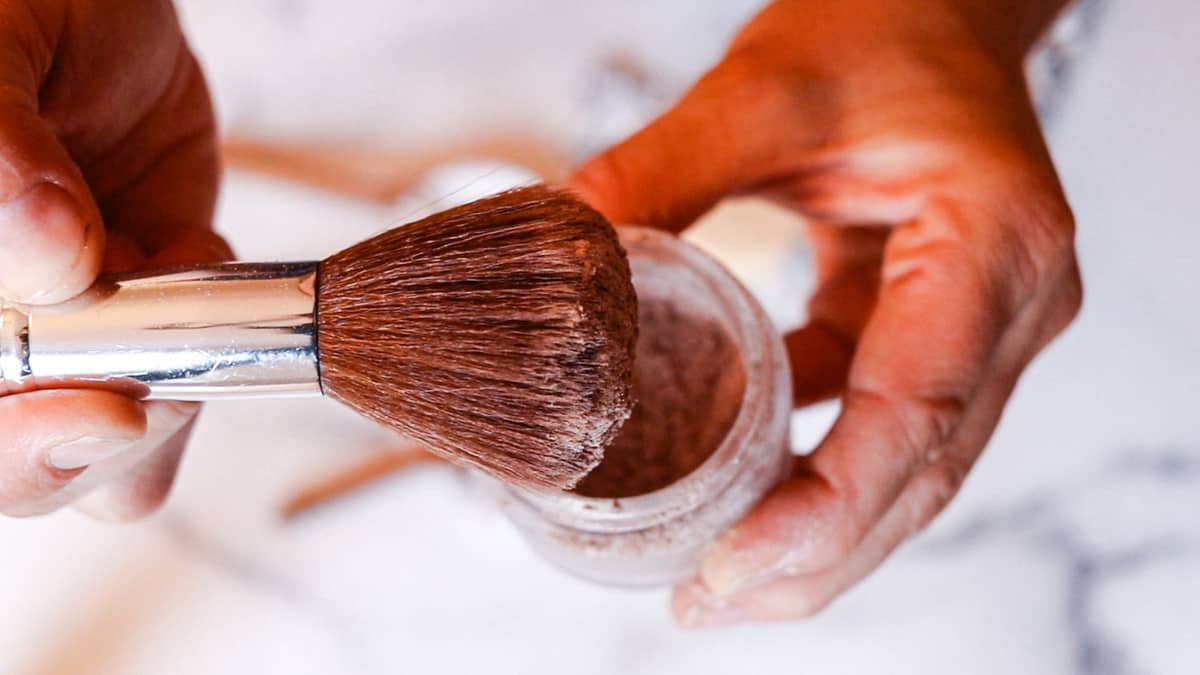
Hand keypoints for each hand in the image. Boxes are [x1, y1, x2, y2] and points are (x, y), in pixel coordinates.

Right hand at [0, 1, 227, 518]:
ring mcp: (65, 342)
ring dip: (169, 388)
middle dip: (99, 435)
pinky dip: (214, 346)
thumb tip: (50, 259)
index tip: (106, 410)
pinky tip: (192, 252)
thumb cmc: (23, 17)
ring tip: (166, 265)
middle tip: (156, 374)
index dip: (23, 444)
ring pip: (113, 454)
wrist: (93, 8)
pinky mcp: (143, 323)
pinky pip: (185, 392)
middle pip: (25, 469)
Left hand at [571, 0, 1080, 624]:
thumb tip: (562, 253)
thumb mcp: (764, 90)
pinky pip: (879, 429)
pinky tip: (740, 501)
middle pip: (922, 473)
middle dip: (818, 558)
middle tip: (709, 605)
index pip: (917, 411)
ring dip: (818, 538)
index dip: (828, 508)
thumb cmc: (882, 30)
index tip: (735, 566)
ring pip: (909, 471)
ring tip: (720, 588)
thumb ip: (663, 170)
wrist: (937, 10)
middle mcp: (1011, 304)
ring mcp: (984, 329)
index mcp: (992, 244)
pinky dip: (814, 476)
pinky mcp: (936, 334)